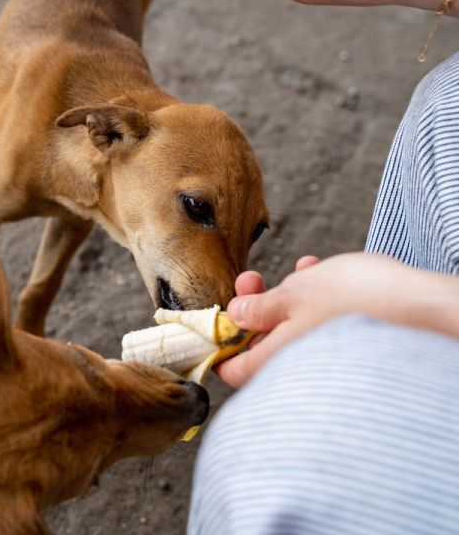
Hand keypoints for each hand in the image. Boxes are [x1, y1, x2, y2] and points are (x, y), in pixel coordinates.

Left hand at [215, 252, 458, 387]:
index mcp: (279, 359)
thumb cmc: (356, 300)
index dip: (219, 346)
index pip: (234, 371)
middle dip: (253, 307)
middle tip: (251, 281)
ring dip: (286, 295)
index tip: (216, 322)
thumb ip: (258, 308)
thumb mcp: (294, 294)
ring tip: (296, 267)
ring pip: (292, 327)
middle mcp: (301, 364)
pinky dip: (314, 298)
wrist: (422, 306)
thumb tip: (233, 317)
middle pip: (261, 344)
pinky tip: (319, 270)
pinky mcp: (349, 341)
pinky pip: (320, 322)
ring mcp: (327, 355)